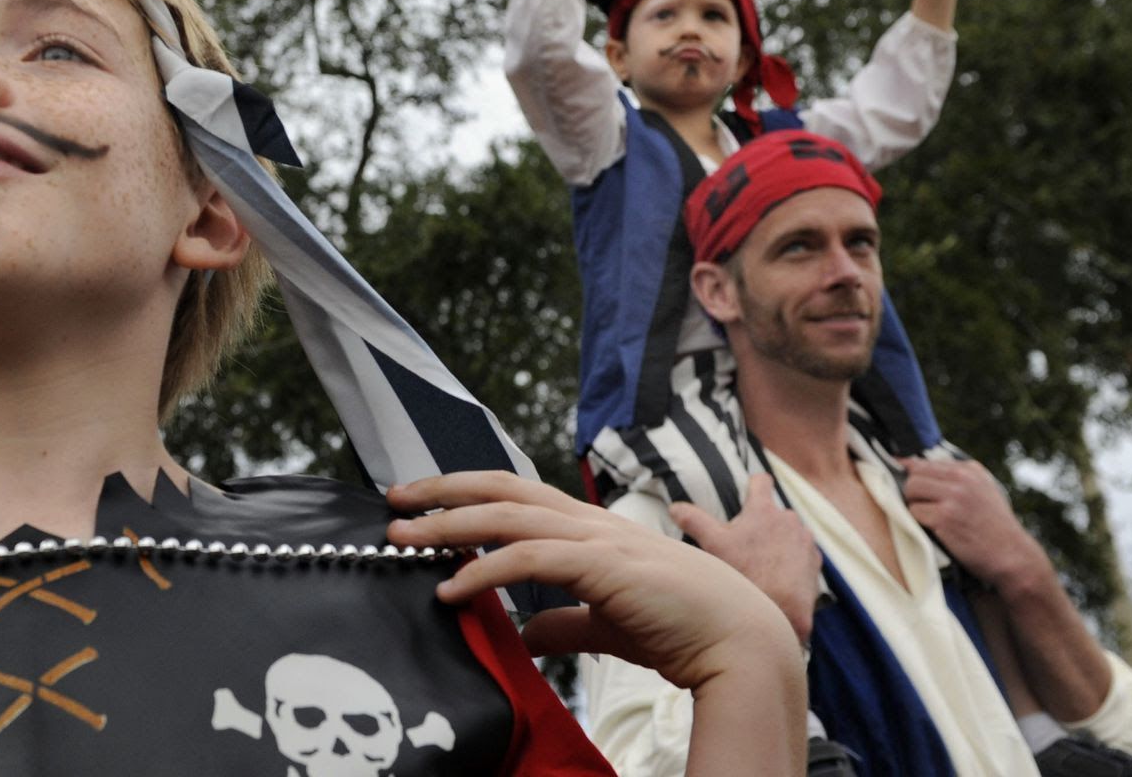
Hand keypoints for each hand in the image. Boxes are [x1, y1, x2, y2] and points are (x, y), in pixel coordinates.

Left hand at [386, 471, 794, 692]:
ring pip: (508, 515)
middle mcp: (589, 522)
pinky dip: (484, 570)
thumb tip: (523, 633)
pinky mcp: (603, 565)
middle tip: (393, 501)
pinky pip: (530, 558)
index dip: (466, 494)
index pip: (515, 495)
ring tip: (403, 540)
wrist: (738, 644)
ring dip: (448, 525)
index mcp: (589, 529)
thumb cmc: (681, 630)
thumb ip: (563, 623)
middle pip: (502, 488)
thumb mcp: (604, 623)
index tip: (420, 504)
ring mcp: (598, 538)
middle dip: (443, 491)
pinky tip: (452, 588)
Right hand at [670, 473, 822, 643]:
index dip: (753, 484)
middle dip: (762, 522)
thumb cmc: (745, 575)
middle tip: (745, 543)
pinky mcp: (815, 562)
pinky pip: (802, 553)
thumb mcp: (712, 545)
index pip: (761, 481)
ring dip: (778, 541)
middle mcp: (789, 520)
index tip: (747, 490)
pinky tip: (777, 577)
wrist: (780, 612)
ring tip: (761, 564)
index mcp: (764, 510)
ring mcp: (805, 540)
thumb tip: (674, 507)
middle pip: (774, 511)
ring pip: (789, 533)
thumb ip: (693, 520)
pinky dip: (792, 560)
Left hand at [899, 456, 1046, 589]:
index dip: (910, 474)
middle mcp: (962, 479)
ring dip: (914, 506)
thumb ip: (955, 478)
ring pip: (911, 490)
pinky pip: (914, 512)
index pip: (924, 462)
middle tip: (923, 508)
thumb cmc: (993, 527)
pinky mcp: (945, 517)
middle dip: (913, 492)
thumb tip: (911, 465)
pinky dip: (919, 523)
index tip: (902, 482)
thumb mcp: (982, 491)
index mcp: (970, 470)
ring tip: (930, 518)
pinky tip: (935, 530)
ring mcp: (954, 497)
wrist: (1013, 555)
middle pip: (914, 475)